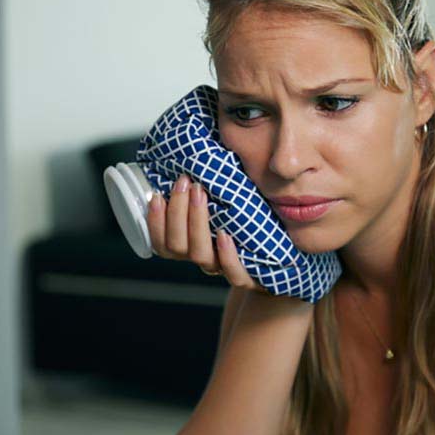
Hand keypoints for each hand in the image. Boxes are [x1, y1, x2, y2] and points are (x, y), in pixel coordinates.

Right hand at [146, 173, 267, 293]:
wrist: (279, 263)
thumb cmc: (248, 225)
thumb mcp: (225, 207)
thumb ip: (207, 190)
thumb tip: (195, 155)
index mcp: (191, 247)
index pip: (161, 242)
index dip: (154, 221)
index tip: (156, 194)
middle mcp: (204, 259)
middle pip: (177, 245)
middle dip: (176, 212)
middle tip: (185, 182)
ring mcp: (223, 270)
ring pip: (199, 255)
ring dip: (197, 222)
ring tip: (201, 194)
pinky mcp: (247, 279)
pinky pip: (233, 273)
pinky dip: (226, 254)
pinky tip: (224, 234)